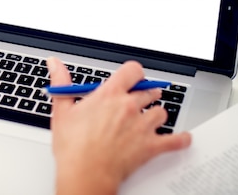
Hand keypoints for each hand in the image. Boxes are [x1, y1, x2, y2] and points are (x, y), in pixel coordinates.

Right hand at [47, 58, 190, 194]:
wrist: (85, 173)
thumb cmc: (73, 147)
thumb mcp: (62, 110)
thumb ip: (62, 82)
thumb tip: (54, 63)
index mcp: (110, 95)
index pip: (133, 71)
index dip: (133, 73)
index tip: (131, 78)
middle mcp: (129, 107)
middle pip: (148, 91)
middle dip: (144, 94)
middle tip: (139, 99)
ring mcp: (143, 127)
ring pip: (161, 111)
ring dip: (157, 114)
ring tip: (151, 117)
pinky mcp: (151, 147)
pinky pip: (174, 140)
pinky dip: (180, 139)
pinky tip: (182, 138)